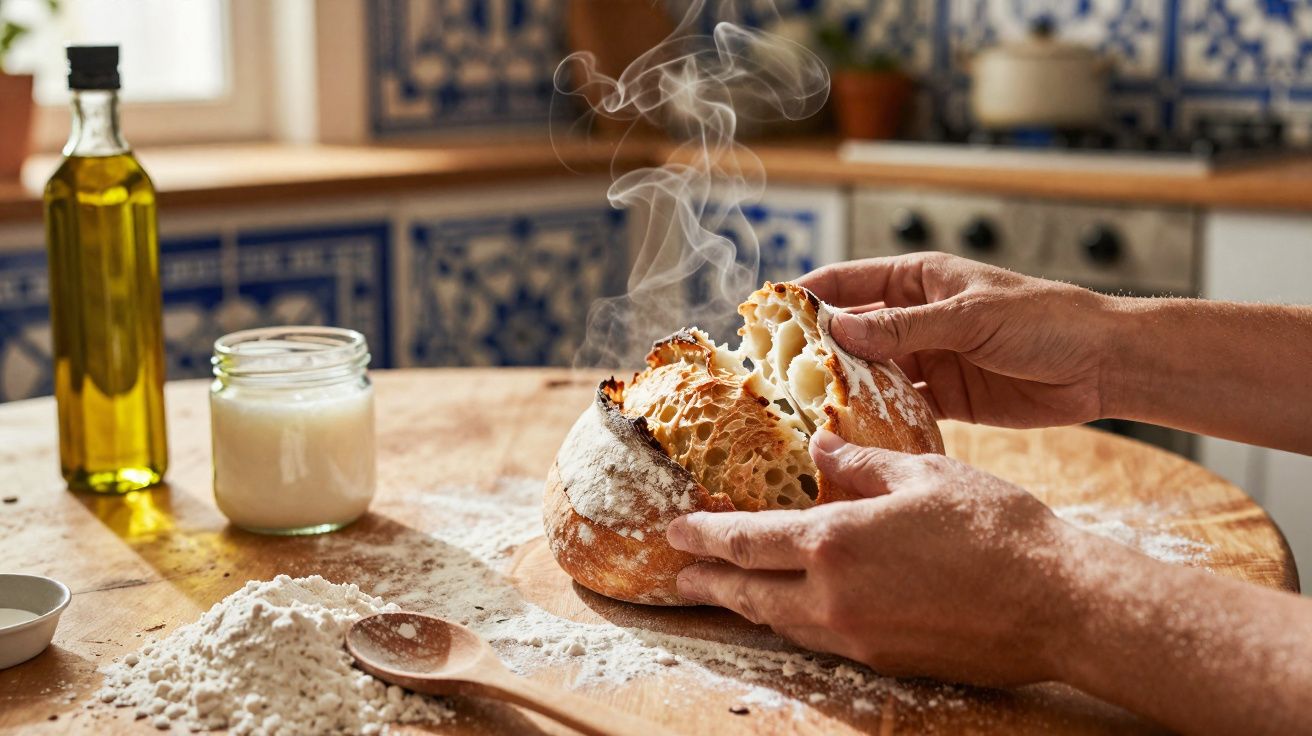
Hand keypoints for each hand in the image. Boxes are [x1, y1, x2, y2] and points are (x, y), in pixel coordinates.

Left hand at [666, 429, 1077, 685]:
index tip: (673, 531)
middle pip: (749, 594)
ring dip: (748, 607)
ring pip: (781, 623)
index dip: (703, 536)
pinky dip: (793, 623)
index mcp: (834, 542)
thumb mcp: (920, 473)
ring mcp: (857, 636)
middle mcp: (833, 597)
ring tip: (726, 594)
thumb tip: (817, 450)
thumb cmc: (994, 528)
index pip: (745, 541)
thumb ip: (858, 463)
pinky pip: (819, 640)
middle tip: (679, 579)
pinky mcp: (884, 660)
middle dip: (708, 584)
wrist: (1057, 603)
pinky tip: (794, 610)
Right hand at [795, 252, 1113, 427]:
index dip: (804, 297)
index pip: (847, 283)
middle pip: (850, 334)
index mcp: (918, 280)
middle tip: (772, 376)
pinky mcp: (944, 398)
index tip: (764, 314)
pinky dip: (877, 421)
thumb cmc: (1044, 319)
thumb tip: (839, 331)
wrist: (1103, 364)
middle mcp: (915, 319)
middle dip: (813, 352)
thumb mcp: (971, 317)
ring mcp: (928, 359)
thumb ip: (906, 328)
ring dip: (842, 392)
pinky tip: (851, 437)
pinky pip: (899, 409)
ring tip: (802, 414)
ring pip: (869, 375)